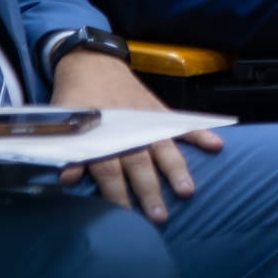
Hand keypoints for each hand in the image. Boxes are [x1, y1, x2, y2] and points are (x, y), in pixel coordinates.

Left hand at [50, 50, 222, 223]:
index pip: (108, 170)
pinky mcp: (159, 110)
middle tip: (159, 215)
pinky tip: (216, 145)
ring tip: (186, 190)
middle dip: (149, 189)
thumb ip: (67, 151)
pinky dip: (200, 133)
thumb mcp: (62, 122)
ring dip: (175, 169)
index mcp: (101, 135)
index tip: (124, 216)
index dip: (115, 193)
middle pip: (138, 164)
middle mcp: (127, 129)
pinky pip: (182, 122)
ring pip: (162, 147)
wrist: (92, 61)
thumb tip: (66, 179)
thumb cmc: (75, 97)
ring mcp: (147, 119)